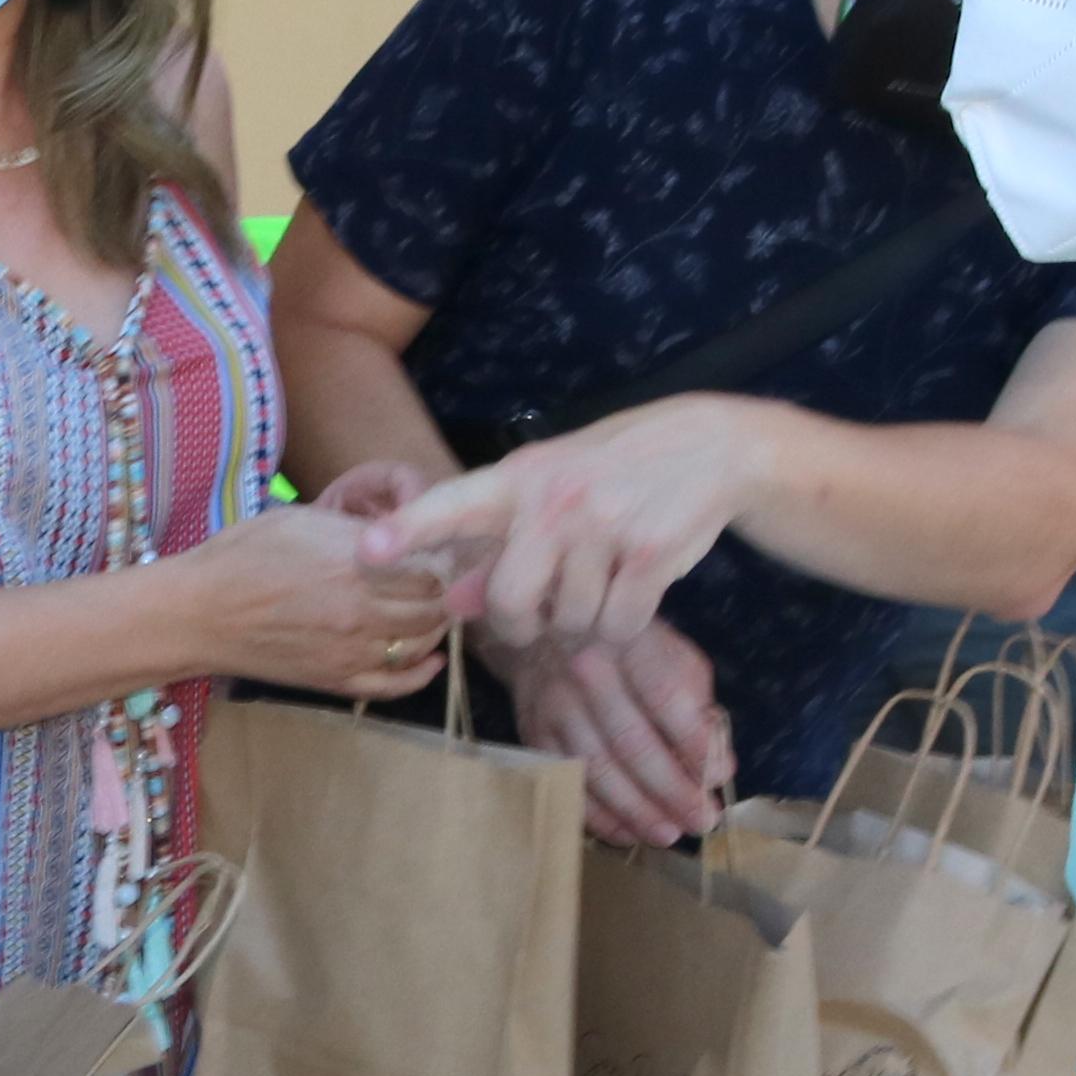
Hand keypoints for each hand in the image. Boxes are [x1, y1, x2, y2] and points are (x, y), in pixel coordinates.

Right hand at [186, 496, 453, 701]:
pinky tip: (431, 659)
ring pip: (421, 643)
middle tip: (442, 583)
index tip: (437, 554)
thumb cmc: (241, 556)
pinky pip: (395, 685)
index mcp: (355, 562)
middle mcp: (362, 609)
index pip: (430, 566)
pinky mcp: (337, 680)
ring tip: (433, 613)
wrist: (199, 613)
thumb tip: (395, 536)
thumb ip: (354, 530)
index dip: (440, 559)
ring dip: (434, 627)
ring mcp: (352, 650)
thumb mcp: (302, 519)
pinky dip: (422, 674)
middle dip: (443, 593)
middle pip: (434, 606)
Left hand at [365, 398, 769, 655]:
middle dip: (526, 625)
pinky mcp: (648, 553)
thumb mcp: (547, 495)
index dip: (408, 531)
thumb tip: (451, 602)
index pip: (451, 505)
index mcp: (517, 479)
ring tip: (604, 579)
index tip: (368, 552)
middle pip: (513, 604)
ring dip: (587, 622)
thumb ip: (496, 548)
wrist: (707, 447)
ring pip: (571, 623)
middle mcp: (554, 499)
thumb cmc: (610, 476)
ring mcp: (603, 525)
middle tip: (544, 613)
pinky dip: (625, 626)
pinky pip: (618, 627)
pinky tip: (634, 589)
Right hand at [493, 622, 732, 845]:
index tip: (716, 780)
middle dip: (671, 789)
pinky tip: (628, 832)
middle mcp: (588, 672)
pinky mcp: (535, 736)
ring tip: (669, 834)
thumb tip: (719, 768)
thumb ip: (700, 708)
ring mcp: (556, 705)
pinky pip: (569, 783)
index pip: (664, 696)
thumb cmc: (630, 654)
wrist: (549, 636)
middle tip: (701, 821)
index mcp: (631, 644)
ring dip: (636, 809)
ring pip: (597, 768)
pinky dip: (599, 815)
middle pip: (630, 741)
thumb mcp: (674, 659)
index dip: (693, 741)